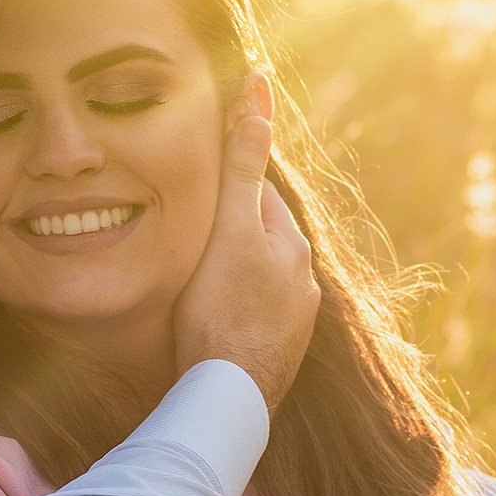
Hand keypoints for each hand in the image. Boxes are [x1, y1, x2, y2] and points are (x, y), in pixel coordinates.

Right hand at [173, 95, 319, 411]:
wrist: (230, 397)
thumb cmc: (221, 312)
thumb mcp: (229, 230)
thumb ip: (241, 168)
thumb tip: (257, 99)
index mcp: (290, 243)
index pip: (257, 195)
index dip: (227, 185)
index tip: (198, 181)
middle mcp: (303, 279)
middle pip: (261, 236)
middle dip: (234, 229)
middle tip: (192, 230)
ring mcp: (295, 319)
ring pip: (262, 277)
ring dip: (237, 271)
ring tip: (201, 278)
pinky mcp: (282, 351)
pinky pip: (258, 314)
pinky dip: (239, 308)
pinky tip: (217, 318)